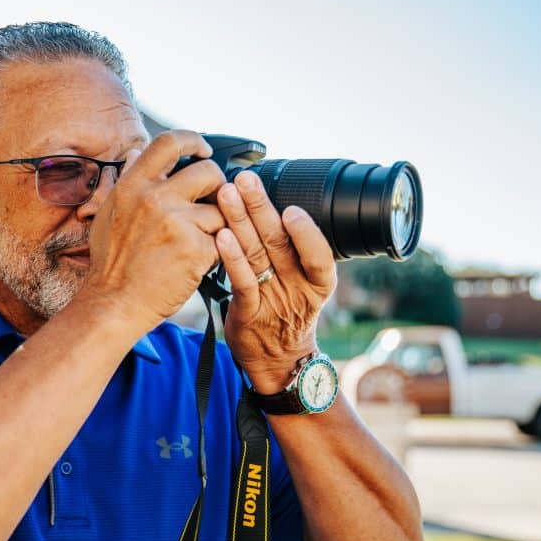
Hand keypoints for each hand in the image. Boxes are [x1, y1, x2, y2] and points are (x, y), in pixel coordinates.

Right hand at [79, 130, 226, 331]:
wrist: (113, 304)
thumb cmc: (111, 263)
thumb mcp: (110, 212)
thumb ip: (127, 179)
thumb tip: (136, 151)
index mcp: (133, 185)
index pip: (170, 142)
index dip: (193, 140)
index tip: (203, 149)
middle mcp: (155, 198)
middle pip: (208, 172)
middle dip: (216, 187)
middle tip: (210, 203)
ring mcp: (177, 223)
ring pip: (221, 210)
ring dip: (216, 225)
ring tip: (196, 242)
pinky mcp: (196, 249)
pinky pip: (222, 241)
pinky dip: (215, 252)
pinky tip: (194, 262)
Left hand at [214, 170, 336, 394]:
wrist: (277, 361)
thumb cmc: (285, 313)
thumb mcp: (300, 282)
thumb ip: (289, 248)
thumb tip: (267, 203)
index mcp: (318, 279)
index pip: (318, 253)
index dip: (306, 232)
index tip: (291, 207)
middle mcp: (298, 288)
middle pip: (280, 243)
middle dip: (262, 208)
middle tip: (246, 179)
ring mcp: (274, 301)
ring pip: (257, 255)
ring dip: (240, 221)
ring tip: (227, 194)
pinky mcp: (248, 312)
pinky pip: (241, 281)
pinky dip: (232, 258)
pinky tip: (222, 236)